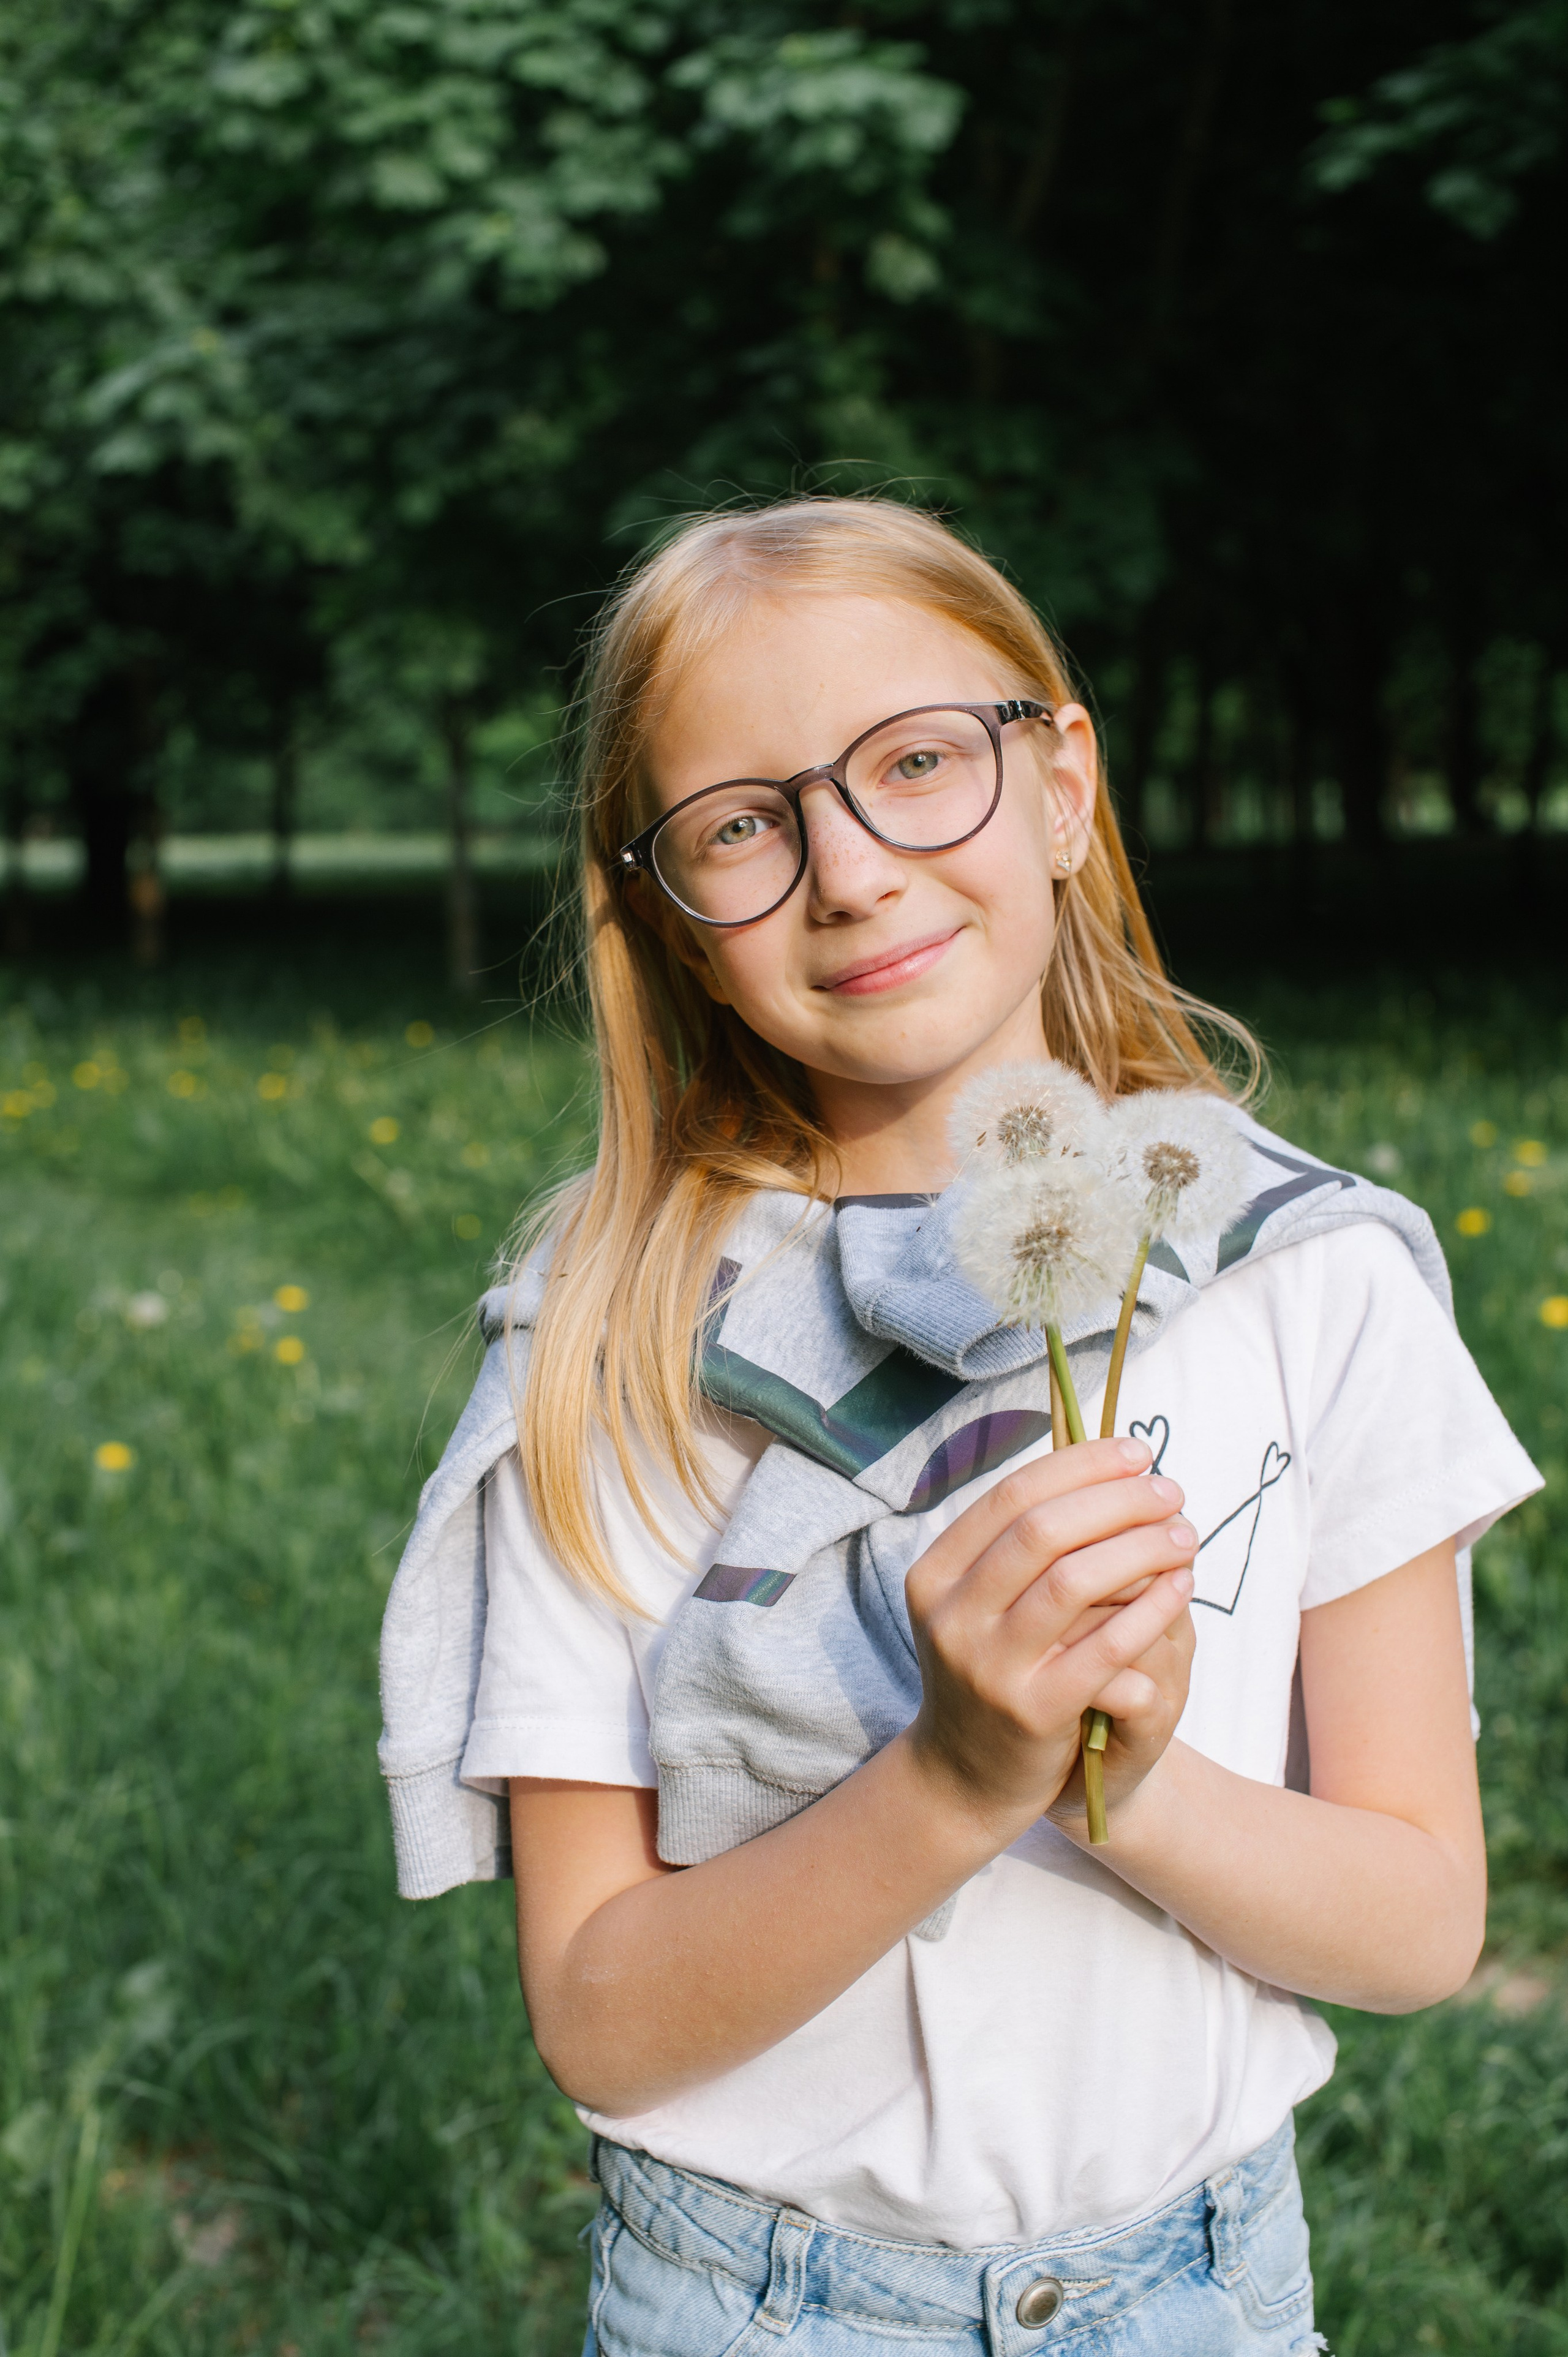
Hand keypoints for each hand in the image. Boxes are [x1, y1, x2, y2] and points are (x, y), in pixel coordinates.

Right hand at [902, 1437, 1196, 1839]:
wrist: (966, 1777)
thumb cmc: (992, 1671)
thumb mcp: (981, 1604)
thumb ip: (1022, 1546)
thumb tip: (1102, 1466)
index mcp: (935, 1574)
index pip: (1013, 1495)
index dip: (1082, 1465)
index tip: (1138, 1453)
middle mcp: (951, 1615)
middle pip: (1044, 1530)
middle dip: (1118, 1500)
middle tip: (1172, 1492)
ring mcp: (987, 1665)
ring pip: (1073, 1581)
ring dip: (1140, 1547)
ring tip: (1185, 1536)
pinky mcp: (1031, 1711)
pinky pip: (1103, 1648)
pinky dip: (1150, 1610)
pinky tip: (1181, 1588)